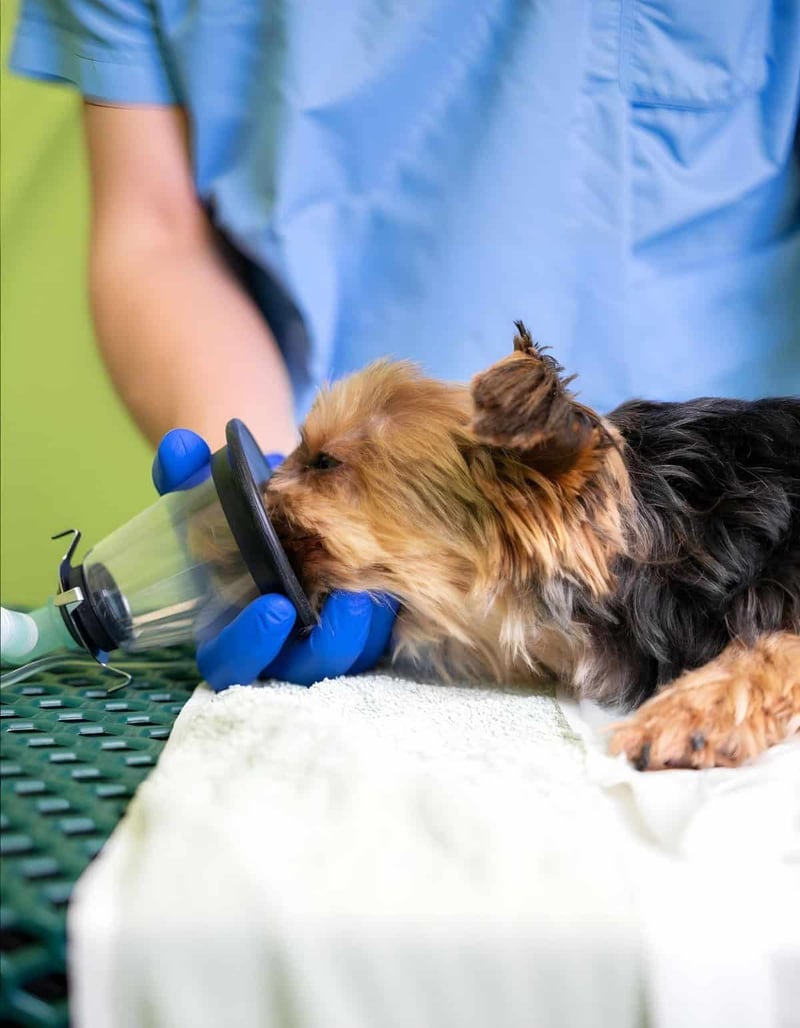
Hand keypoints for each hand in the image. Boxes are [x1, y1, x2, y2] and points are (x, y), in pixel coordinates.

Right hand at [152, 428, 396, 689]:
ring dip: (365, 631)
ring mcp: (325, 641)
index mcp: (229, 624)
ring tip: (374, 586)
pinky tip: (398, 576)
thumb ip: (183, 474)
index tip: (275, 606)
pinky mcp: (367, 630)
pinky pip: (383, 639)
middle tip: (344, 602)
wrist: (291, 502)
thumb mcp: (207, 488)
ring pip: (349, 660)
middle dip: (324, 644)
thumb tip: (180, 449)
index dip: (247, 646)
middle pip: (299, 674)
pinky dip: (390, 616)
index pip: (227, 664)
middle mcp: (278, 644)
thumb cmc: (241, 506)